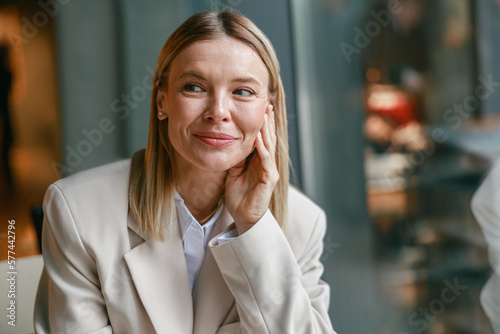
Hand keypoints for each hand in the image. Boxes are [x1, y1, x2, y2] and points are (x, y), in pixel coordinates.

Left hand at [225, 104, 278, 234]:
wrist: (243, 217)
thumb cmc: (239, 196)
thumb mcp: (234, 172)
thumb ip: (237, 158)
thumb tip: (232, 142)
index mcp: (260, 161)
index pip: (262, 138)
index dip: (262, 123)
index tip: (260, 107)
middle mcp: (267, 163)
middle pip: (269, 137)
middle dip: (267, 121)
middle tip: (266, 103)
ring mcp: (269, 170)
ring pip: (269, 145)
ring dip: (266, 129)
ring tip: (264, 113)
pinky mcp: (269, 178)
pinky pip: (265, 159)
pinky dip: (261, 147)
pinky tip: (258, 135)